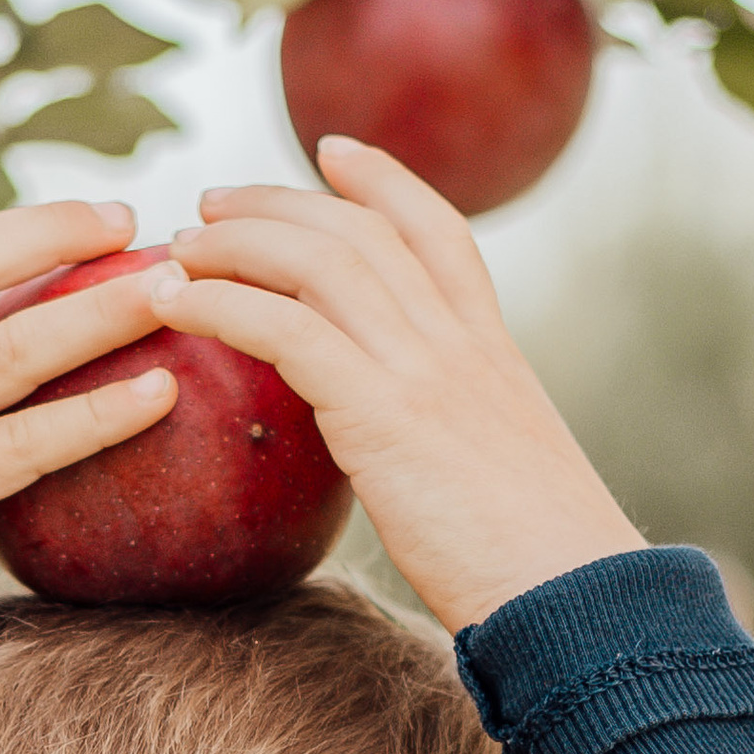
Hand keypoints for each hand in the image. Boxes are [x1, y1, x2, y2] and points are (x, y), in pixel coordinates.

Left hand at [144, 140, 640, 634]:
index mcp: (494, 353)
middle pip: (360, 232)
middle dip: (277, 203)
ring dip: (235, 244)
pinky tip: (175, 304)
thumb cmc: (543, 573)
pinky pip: (285, 329)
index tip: (332, 151)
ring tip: (177, 251)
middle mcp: (460, 344)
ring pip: (318, 263)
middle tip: (210, 203)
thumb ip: (461, 451)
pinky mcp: (382, 413)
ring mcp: (424, 372)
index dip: (383, 183)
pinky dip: (221, 304)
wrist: (578, 603)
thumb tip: (425, 472)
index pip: (440, 233)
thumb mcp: (506, 484)